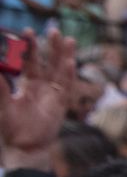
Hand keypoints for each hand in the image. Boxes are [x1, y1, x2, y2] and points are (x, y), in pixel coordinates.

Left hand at [0, 28, 75, 169]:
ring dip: (64, 56)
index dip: (30, 47)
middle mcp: (42, 87)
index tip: (28, 31)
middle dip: (51, 47)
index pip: (30, 62)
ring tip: (68, 39)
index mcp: (27, 85)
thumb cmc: (10, 127)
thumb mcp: (2, 105)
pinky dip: (68, 74)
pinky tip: (69, 62)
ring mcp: (54, 95)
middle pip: (49, 63)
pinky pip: (66, 87)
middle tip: (53, 29)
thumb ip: (0, 88)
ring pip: (61, 71)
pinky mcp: (61, 105)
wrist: (25, 147)